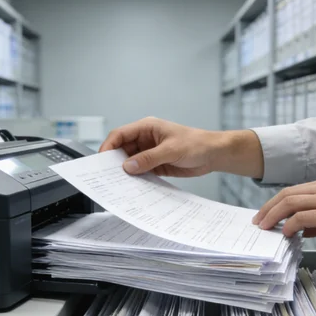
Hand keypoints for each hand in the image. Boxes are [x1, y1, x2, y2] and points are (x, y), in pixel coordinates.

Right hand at [99, 117, 264, 177]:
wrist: (214, 154)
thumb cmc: (196, 144)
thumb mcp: (171, 150)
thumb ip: (149, 158)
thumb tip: (127, 166)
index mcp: (146, 128)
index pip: (120, 135)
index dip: (108, 146)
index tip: (101, 161)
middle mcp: (145, 139)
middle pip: (121, 150)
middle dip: (114, 162)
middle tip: (106, 176)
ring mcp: (149, 152)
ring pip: (129, 162)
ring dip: (125, 172)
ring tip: (117, 184)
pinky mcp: (155, 164)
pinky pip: (140, 172)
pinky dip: (135, 179)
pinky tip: (132, 187)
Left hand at [253, 176, 315, 245]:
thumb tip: (302, 229)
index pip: (294, 191)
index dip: (276, 202)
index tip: (266, 213)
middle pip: (287, 194)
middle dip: (268, 207)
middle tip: (259, 221)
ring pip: (290, 202)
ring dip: (273, 215)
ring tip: (265, 227)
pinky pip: (302, 217)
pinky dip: (290, 224)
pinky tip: (286, 233)